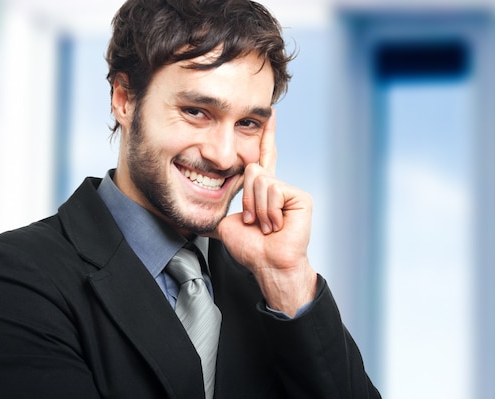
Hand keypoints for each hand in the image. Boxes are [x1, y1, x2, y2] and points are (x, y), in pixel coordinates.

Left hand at [210, 110, 316, 316]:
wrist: (267, 264)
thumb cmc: (250, 249)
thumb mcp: (227, 223)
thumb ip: (217, 210)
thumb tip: (195, 214)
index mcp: (262, 191)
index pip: (262, 157)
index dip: (266, 136)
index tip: (269, 115)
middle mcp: (276, 187)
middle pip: (251, 168)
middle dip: (246, 197)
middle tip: (252, 221)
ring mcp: (289, 191)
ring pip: (260, 180)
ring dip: (256, 208)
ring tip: (265, 226)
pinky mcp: (300, 197)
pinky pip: (273, 189)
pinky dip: (269, 210)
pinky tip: (276, 224)